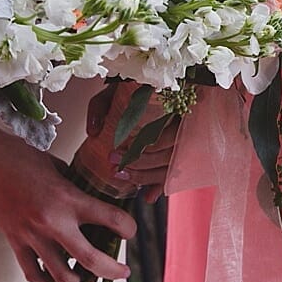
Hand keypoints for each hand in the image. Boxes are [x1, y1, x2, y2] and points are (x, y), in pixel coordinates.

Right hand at [0, 94, 135, 281]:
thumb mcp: (53, 165)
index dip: (127, 228)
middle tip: (123, 273)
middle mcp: (53, 221)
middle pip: (91, 259)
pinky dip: (46, 281)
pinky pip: (33, 272)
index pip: (110, 218)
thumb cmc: (15, 155)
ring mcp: (32, 235)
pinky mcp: (14, 241)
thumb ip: (71, 184)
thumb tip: (86, 195)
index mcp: (67, 197)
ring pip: (62, 276)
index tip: (130, 231)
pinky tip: (55, 281)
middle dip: (113, 271)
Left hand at [86, 83, 178, 203]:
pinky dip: (161, 185)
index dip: (139, 150)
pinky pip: (175, 172)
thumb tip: (94, 131)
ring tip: (121, 176)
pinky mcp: (181, 152)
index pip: (163, 137)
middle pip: (167, 155)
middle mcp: (186, 126)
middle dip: (138, 165)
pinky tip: (147, 196)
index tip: (115, 153)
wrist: (150, 84)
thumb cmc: (135, 88)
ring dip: (146, 177)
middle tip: (113, 166)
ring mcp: (187, 140)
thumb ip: (101, 105)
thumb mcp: (115, 90)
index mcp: (175, 108)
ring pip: (171, 167)